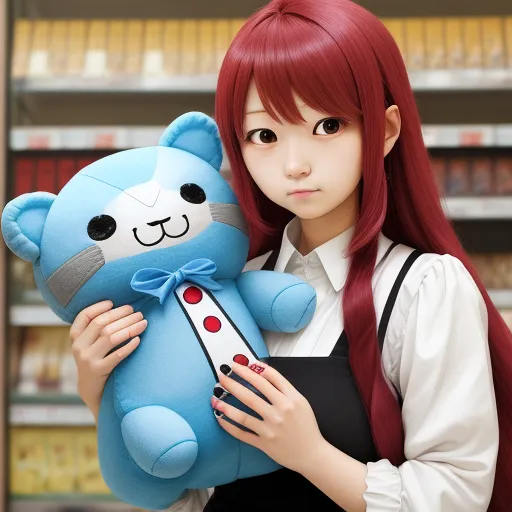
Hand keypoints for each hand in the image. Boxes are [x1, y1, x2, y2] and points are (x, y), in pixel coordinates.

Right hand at [70, 301, 147, 418]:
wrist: (91, 389)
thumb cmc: (96, 358)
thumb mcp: (89, 343)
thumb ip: (96, 328)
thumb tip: (122, 308)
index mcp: (76, 337)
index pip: (84, 316)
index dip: (99, 307)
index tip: (113, 302)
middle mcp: (79, 347)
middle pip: (101, 324)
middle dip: (121, 315)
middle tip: (137, 312)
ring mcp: (88, 359)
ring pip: (110, 337)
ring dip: (130, 327)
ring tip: (143, 322)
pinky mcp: (99, 370)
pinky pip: (117, 355)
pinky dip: (129, 345)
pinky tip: (139, 339)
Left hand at [211, 360, 324, 473]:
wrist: (312, 454)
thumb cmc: (305, 425)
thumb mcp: (300, 401)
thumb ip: (283, 386)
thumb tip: (261, 370)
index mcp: (291, 399)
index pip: (269, 378)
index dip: (251, 369)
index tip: (238, 364)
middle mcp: (280, 412)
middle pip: (252, 393)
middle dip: (234, 381)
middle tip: (222, 373)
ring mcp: (271, 429)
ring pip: (243, 414)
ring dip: (226, 405)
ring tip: (214, 396)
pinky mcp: (264, 443)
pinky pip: (242, 433)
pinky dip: (229, 425)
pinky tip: (220, 417)